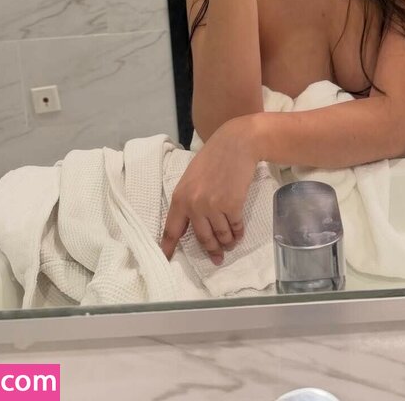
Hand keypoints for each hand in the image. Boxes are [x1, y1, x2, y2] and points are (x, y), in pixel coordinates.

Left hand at [160, 117, 259, 263]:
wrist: (236, 143)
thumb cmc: (213, 157)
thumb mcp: (191, 177)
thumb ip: (188, 199)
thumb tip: (189, 222)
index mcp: (180, 197)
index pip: (172, 229)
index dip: (168, 247)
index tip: (165, 260)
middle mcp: (194, 205)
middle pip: (202, 238)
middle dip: (211, 250)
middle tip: (217, 257)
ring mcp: (213, 206)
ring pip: (220, 235)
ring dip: (227, 242)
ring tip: (230, 243)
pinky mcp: (232, 206)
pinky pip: (235, 227)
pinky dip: (238, 233)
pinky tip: (239, 233)